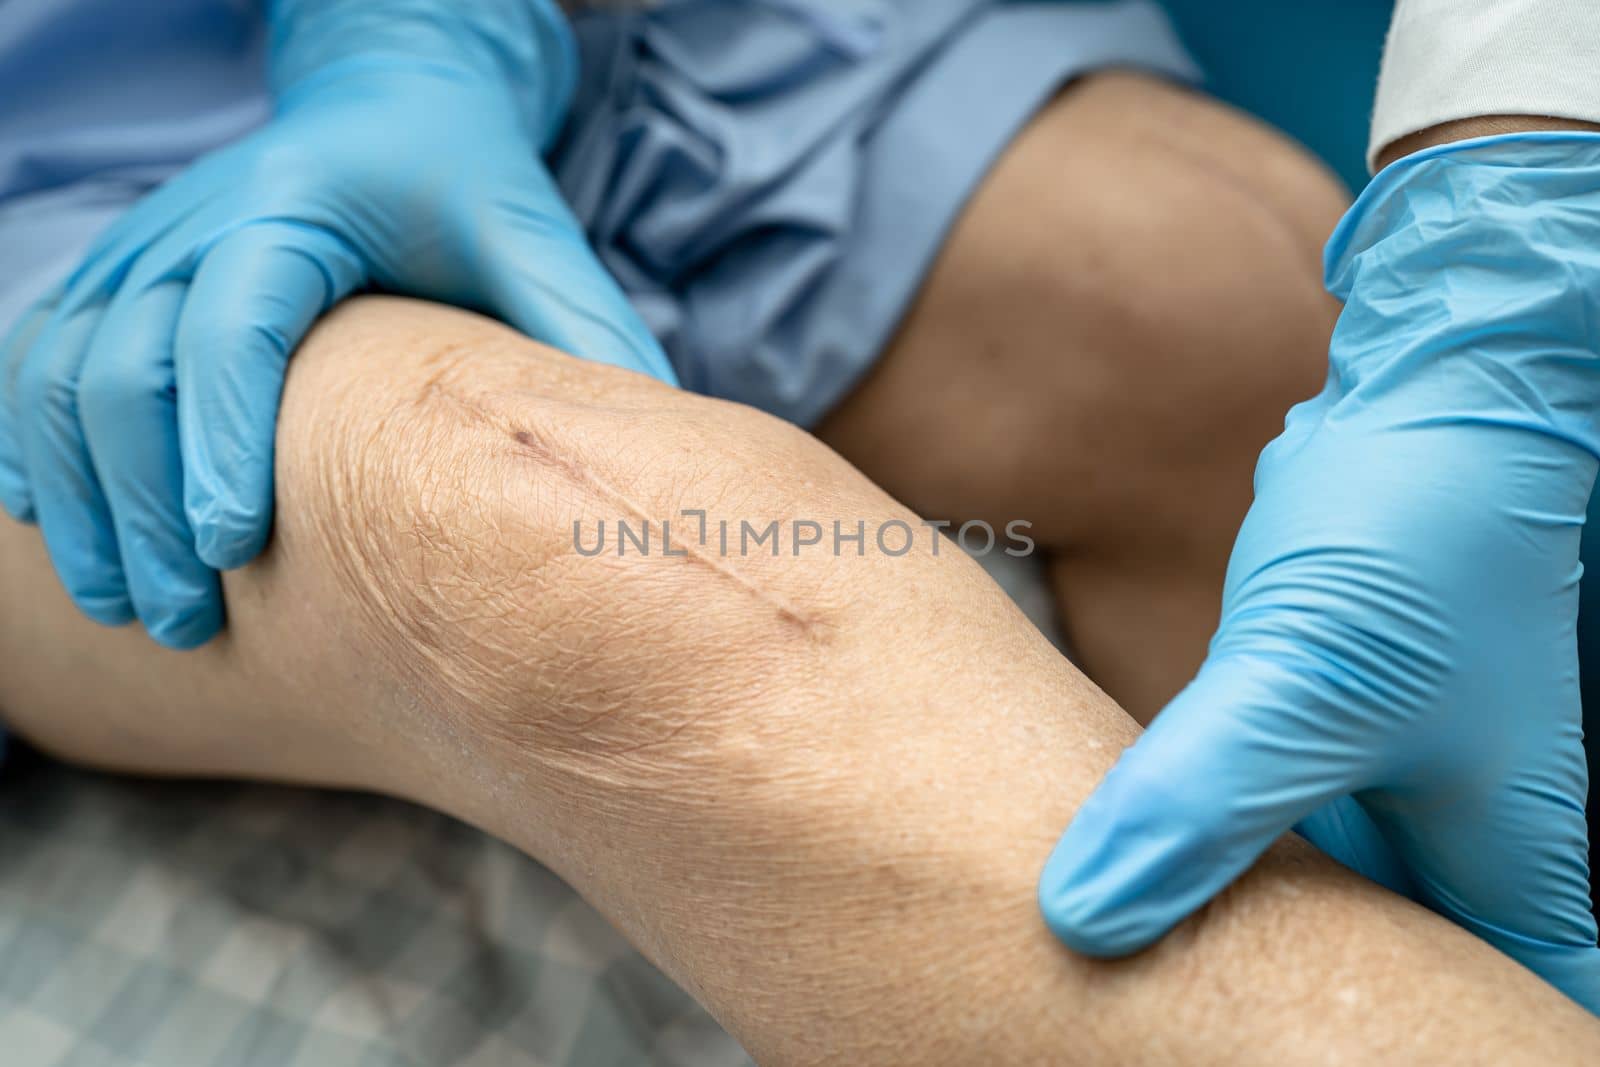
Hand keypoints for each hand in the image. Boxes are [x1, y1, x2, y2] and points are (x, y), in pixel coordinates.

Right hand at [0, 0, 672, 648]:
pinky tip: (61, 529)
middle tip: (186, 621)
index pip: (233, 324)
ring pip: (59, 372)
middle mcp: (197, 222)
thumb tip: (651, 455)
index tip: (230, 547)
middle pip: (125, 367)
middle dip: (140, 504)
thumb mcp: (534, 237)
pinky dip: (37, 446)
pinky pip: (40, 359)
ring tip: (124, 605)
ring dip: (79, 497)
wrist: (386, 96)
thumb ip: (583, 330)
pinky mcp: (120, 272)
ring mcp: (143, 245)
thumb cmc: (463, 178)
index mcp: (296, 207)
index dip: (220, 436)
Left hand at [1040, 133, 1599, 1010]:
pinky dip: (1213, 863)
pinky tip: (1133, 876)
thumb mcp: (1306, 682)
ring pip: (1320, 915)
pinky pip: (1272, 835)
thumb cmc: (1422, 537)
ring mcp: (1406, 797)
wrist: (1436, 400)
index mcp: (1509, 877)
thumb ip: (1198, 805)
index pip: (1499, 1034)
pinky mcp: (1339, 745)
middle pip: (1396, 995)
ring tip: (1123, 991)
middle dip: (1304, 1034)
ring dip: (1238, 946)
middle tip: (1171, 1056)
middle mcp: (1470, 853)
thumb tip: (1081, 919)